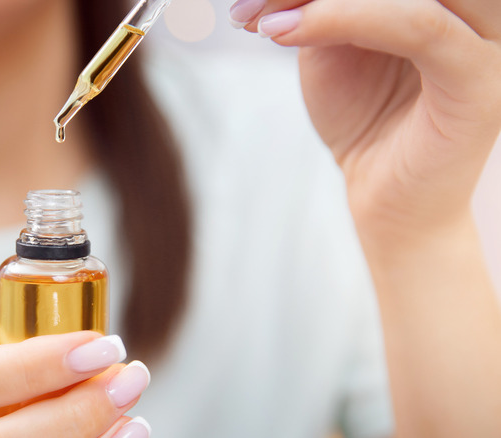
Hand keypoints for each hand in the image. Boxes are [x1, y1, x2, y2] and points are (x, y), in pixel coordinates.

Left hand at [231, 0, 500, 240]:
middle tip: (246, 9)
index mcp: (445, 1)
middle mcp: (477, 11)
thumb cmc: (361, 117)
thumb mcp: (333, 42)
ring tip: (259, 22)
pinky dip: (344, 18)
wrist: (384, 195)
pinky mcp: (481, 79)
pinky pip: (419, 26)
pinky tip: (283, 32)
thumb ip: (324, 2)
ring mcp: (490, 39)